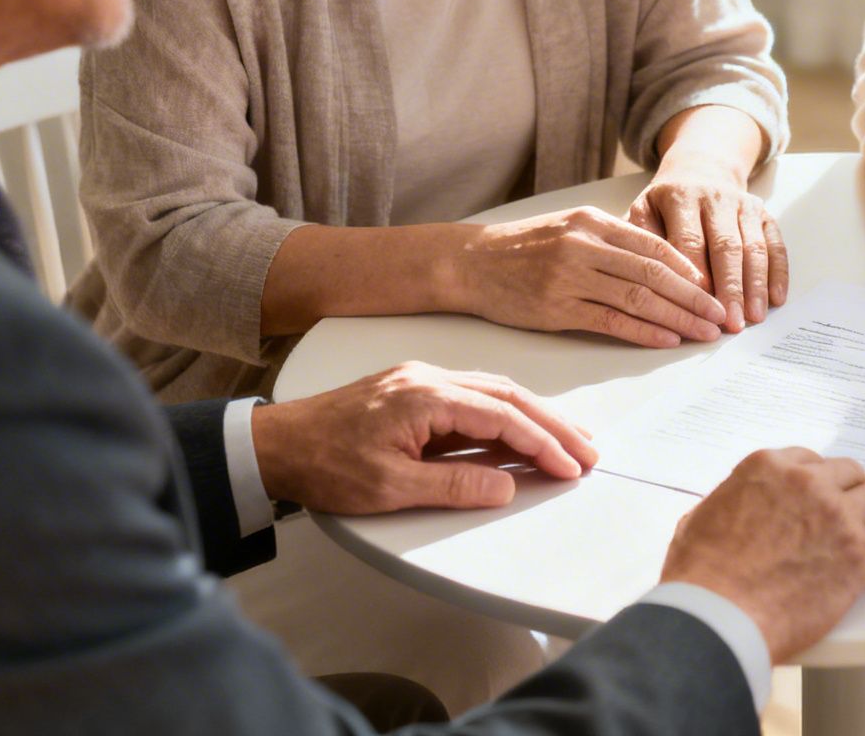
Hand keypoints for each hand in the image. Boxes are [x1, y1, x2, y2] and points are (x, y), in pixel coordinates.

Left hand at [253, 361, 599, 514]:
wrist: (274, 445)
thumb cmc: (323, 464)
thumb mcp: (390, 487)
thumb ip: (454, 484)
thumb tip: (506, 485)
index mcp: (425, 396)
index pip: (502, 416)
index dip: (543, 443)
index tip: (572, 467)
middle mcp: (429, 379)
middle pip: (509, 396)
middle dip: (554, 425)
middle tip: (590, 451)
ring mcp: (422, 381)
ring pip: (495, 393)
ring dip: (535, 418)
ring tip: (570, 441)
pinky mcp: (414, 392)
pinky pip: (474, 398)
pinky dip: (506, 416)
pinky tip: (522, 434)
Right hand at [448, 207, 726, 347]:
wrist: (469, 262)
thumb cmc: (522, 248)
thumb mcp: (569, 228)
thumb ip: (611, 241)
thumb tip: (663, 263)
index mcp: (592, 222)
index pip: (654, 245)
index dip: (690, 269)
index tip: (714, 286)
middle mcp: (585, 245)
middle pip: (654, 273)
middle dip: (694, 297)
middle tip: (721, 315)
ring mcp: (570, 277)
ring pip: (638, 298)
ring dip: (678, 317)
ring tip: (704, 331)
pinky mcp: (556, 308)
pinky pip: (611, 321)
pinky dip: (644, 331)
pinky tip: (667, 339)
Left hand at [628, 160, 786, 332]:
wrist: (700, 169)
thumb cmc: (667, 203)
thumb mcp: (643, 211)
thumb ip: (641, 242)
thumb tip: (645, 280)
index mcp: (680, 197)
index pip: (690, 241)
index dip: (696, 276)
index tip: (698, 308)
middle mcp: (715, 198)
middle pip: (726, 247)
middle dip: (731, 288)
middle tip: (731, 323)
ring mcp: (743, 205)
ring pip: (753, 247)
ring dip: (756, 285)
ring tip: (754, 317)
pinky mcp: (763, 213)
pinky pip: (775, 243)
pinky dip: (777, 272)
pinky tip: (776, 297)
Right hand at [660, 448, 864, 662]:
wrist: (719, 617)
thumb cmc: (701, 577)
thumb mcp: (697, 522)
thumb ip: (723, 505)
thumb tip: (723, 511)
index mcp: (767, 469)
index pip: (808, 460)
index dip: (821, 479)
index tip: (827, 491)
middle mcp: (806, 482)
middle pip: (848, 475)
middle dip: (854, 490)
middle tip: (860, 507)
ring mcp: (836, 514)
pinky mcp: (858, 551)